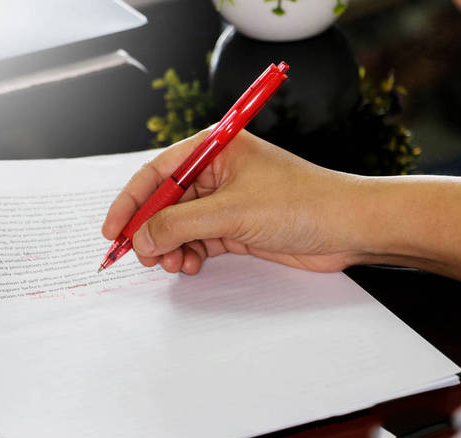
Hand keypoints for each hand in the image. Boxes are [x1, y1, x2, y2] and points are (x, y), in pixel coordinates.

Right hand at [102, 130, 367, 274]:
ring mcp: (226, 201)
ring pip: (181, 225)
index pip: (157, 172)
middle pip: (165, 201)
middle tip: (142, 257)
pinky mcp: (237, 226)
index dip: (130, 201)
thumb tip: (140, 238)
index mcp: (213, 149)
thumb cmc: (300, 203)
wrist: (347, 228)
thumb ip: (179, 224)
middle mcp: (216, 173)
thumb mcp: (231, 212)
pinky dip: (191, 254)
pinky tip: (193, 265)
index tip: (112, 230)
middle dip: (151, 230)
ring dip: (172, 246)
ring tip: (175, 265)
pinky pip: (200, 240)